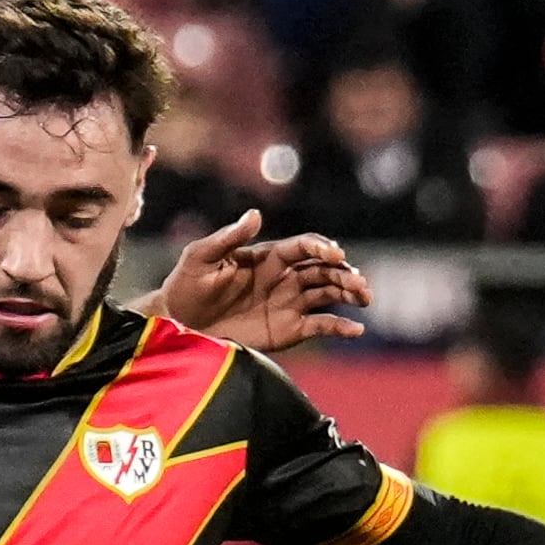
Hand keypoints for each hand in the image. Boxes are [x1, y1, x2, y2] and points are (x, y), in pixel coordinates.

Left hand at [155, 211, 371, 348]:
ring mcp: (288, 303)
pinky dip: (340, 327)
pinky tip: (356, 329)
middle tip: (359, 283)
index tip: (333, 254)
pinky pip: (321, 325)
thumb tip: (255, 214)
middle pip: (324, 270)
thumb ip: (229, 237)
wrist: (178, 324)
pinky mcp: (288, 330)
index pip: (303, 247)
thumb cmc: (187, 285)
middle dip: (344, 273)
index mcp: (268, 257)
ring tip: (365, 298)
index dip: (321, 247)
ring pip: (329, 294)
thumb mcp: (201, 257)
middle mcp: (284, 278)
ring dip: (349, 293)